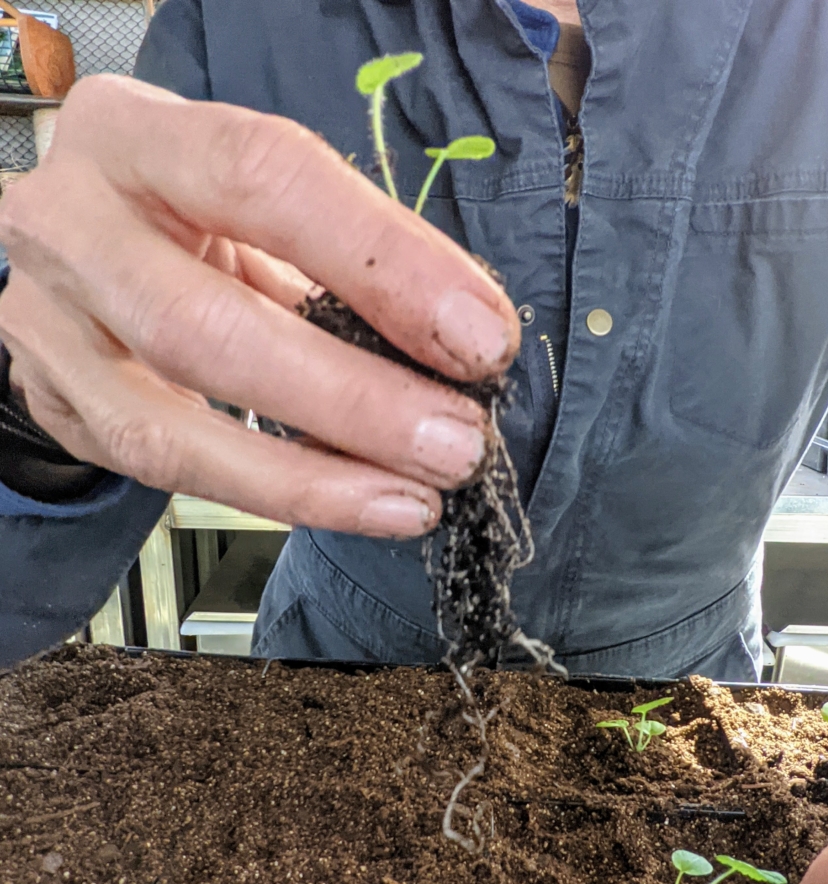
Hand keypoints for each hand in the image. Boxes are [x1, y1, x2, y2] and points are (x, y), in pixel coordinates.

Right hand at [0, 75, 518, 534]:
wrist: (76, 246)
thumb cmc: (186, 214)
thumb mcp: (258, 204)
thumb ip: (343, 256)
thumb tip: (463, 338)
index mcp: (136, 138)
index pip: (263, 178)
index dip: (383, 263)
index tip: (482, 336)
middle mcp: (69, 225)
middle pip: (206, 326)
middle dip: (350, 399)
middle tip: (454, 443)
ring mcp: (45, 328)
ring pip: (170, 430)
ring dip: (311, 477)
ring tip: (414, 497)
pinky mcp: (55, 408)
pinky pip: (166, 474)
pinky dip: (272, 496)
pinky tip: (352, 501)